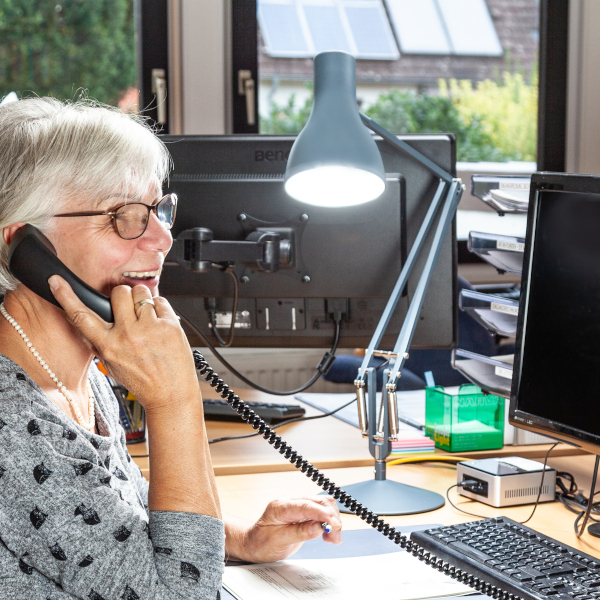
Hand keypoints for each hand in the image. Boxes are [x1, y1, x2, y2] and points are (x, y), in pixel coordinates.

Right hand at [48, 276, 199, 412]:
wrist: (171, 395)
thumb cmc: (144, 382)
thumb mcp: (112, 366)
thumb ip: (100, 343)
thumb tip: (85, 322)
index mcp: (109, 346)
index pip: (82, 316)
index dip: (67, 297)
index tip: (57, 282)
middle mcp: (128, 335)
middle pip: (118, 293)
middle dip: (122, 296)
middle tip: (129, 309)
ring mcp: (150, 329)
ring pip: (141, 292)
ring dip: (142, 300)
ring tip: (146, 317)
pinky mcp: (170, 325)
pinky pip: (161, 301)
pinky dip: (160, 309)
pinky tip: (161, 324)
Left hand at [227, 496, 341, 562]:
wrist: (254, 543)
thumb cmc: (261, 542)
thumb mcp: (278, 541)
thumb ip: (298, 533)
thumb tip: (318, 528)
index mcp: (281, 506)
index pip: (307, 506)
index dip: (324, 514)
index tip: (334, 525)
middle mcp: (291, 502)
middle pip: (319, 502)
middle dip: (332, 518)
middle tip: (335, 538)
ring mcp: (298, 505)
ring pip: (324, 505)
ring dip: (333, 520)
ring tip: (333, 538)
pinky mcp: (304, 512)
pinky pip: (322, 511)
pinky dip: (329, 522)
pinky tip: (329, 534)